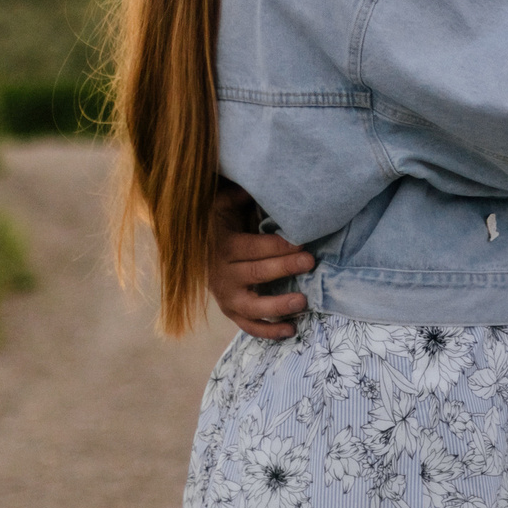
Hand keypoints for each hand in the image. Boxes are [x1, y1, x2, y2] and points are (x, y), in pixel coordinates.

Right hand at [205, 180, 314, 339]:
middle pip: (256, 274)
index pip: (253, 248)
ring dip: (277, 306)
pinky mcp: (230, 310)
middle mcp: (222, 274)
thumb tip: (265, 176)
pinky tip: (291, 330)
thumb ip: (243, 193)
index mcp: (224, 246)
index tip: (302, 243)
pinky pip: (248, 325)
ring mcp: (225, 296)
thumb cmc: (221, 221)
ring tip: (303, 302)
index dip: (278, 246)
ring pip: (251, 306)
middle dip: (284, 268)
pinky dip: (267, 331)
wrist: (196, 247)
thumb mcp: (227, 203)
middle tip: (311, 262)